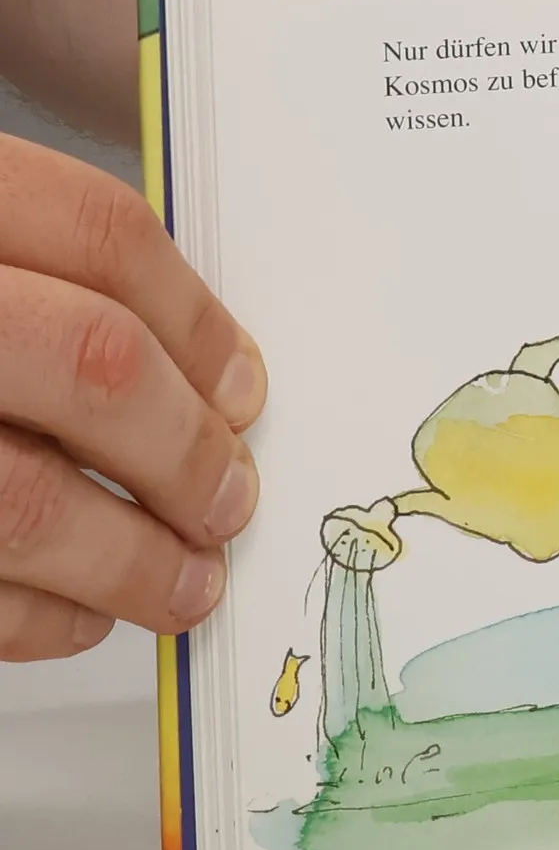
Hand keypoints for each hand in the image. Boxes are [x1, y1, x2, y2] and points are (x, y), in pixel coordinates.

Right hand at [0, 138, 263, 656]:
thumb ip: (24, 280)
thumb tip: (195, 377)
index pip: (96, 232)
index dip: (197, 319)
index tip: (243, 387)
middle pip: (87, 362)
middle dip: (184, 449)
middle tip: (230, 499)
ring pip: (23, 498)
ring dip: (132, 558)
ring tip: (185, 582)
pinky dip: (37, 618)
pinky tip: (75, 615)